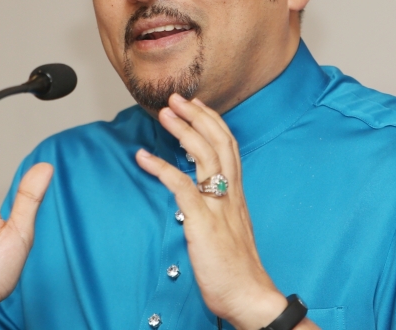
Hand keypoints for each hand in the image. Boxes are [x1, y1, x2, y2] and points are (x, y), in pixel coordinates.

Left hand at [135, 94, 316, 329]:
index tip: (196, 105)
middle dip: (198, 116)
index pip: (228, 146)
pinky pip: (182, 187)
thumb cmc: (238, 271)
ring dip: (182, 131)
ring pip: (204, 156)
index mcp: (237, 195)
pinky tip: (144, 157)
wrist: (251, 297)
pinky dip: (162, 168)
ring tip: (163, 114)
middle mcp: (231, 195)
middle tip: (176, 98)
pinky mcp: (204, 223)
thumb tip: (200, 197)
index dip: (212, 121)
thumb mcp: (230, 231)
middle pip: (219, 142)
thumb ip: (218, 210)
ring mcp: (219, 207)